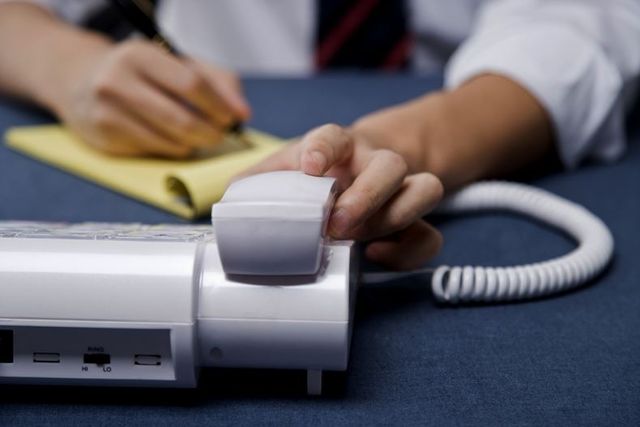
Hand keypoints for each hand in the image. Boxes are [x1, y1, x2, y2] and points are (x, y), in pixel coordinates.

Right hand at [52, 39, 249, 157]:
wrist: (81, 82)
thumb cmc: (141, 74)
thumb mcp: (176, 63)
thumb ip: (217, 81)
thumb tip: (242, 113)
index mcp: (140, 55)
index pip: (192, 84)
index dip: (219, 105)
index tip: (233, 117)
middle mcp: (117, 81)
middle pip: (183, 120)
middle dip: (211, 132)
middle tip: (220, 134)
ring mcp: (107, 112)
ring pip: (171, 142)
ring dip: (194, 144)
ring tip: (196, 134)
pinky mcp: (105, 138)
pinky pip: (156, 151)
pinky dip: (174, 149)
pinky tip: (171, 138)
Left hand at [241, 124, 443, 269]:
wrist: (358, 171)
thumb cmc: (317, 176)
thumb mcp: (287, 170)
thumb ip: (260, 182)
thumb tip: (231, 202)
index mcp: (340, 147)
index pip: (335, 135)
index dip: (324, 148)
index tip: (311, 167)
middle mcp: (374, 163)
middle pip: (391, 165)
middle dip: (367, 196)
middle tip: (338, 225)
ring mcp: (400, 190)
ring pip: (426, 189)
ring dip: (395, 218)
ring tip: (360, 244)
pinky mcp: (413, 220)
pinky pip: (430, 234)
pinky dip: (409, 250)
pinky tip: (377, 257)